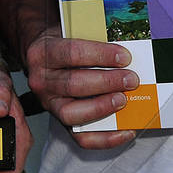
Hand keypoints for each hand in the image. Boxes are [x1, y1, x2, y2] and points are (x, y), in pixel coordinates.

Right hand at [25, 30, 137, 150]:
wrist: (42, 58)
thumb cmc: (62, 45)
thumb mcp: (70, 32)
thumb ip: (92, 38)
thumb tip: (128, 48)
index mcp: (42, 54)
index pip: (72, 54)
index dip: (100, 55)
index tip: (125, 57)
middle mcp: (41, 81)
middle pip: (74, 84)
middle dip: (107, 82)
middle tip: (131, 79)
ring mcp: (49, 104)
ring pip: (73, 113)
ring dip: (102, 107)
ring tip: (124, 100)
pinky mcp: (60, 121)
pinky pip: (81, 138)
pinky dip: (106, 139)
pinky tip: (125, 130)